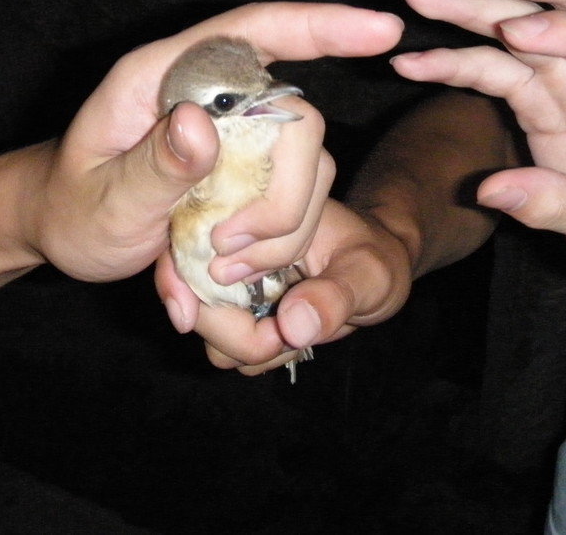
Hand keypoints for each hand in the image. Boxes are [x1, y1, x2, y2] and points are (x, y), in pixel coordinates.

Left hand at [31, 2, 403, 282]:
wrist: (63, 229)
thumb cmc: (70, 207)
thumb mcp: (102, 199)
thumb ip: (154, 165)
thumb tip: (202, 122)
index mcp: (164, 76)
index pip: (252, 31)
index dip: (319, 25)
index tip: (382, 30)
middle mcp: (209, 94)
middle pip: (295, 117)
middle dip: (284, 196)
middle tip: (229, 250)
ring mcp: (232, 132)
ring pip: (304, 164)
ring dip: (280, 228)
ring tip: (220, 266)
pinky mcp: (243, 168)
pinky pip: (291, 196)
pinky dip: (272, 240)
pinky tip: (230, 266)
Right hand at [155, 199, 410, 372]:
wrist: (380, 271)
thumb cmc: (377, 257)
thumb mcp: (369, 272)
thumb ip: (335, 295)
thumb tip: (292, 324)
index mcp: (249, 213)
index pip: (189, 250)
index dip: (185, 286)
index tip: (210, 319)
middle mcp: (229, 242)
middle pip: (189, 298)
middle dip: (231, 331)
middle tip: (284, 335)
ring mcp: (230, 280)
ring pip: (206, 330)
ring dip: (246, 346)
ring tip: (294, 331)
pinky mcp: (238, 310)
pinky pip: (225, 347)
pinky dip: (253, 353)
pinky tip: (289, 336)